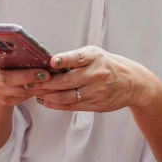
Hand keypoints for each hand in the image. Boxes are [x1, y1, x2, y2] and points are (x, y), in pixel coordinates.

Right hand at [0, 49, 50, 106]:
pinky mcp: (5, 101)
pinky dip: (37, 92)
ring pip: (18, 92)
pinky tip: (49, 87)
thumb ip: (10, 45)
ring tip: (52, 81)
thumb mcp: (4, 51)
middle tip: (44, 74)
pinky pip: (23, 98)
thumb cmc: (5, 62)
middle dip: (26, 77)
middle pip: (6, 79)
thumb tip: (34, 43)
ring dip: (36, 86)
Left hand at [35, 46, 155, 111]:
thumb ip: (76, 58)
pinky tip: (44, 100)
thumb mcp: (96, 55)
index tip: (51, 62)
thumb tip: (49, 62)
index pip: (78, 58)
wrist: (133, 83)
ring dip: (47, 95)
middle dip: (45, 82)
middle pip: (66, 81)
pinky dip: (55, 104)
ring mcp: (96, 91)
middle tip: (28, 81)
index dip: (64, 60)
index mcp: (96, 58)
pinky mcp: (95, 105)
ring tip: (33, 92)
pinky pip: (71, 106)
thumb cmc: (108, 65)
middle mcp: (96, 74)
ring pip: (66, 96)